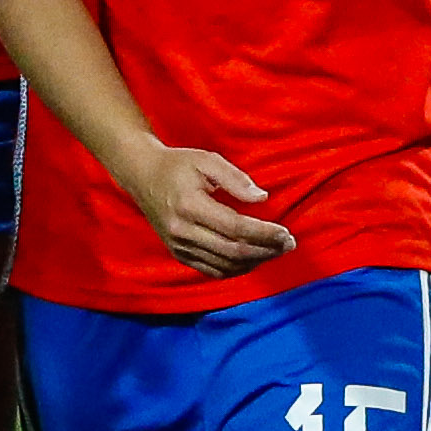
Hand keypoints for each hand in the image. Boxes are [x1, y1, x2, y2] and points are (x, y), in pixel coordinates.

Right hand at [115, 134, 291, 276]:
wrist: (141, 175)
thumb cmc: (178, 164)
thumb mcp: (207, 160)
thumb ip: (236, 179)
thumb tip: (262, 198)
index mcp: (189, 206)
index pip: (235, 228)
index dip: (265, 233)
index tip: (286, 233)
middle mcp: (182, 231)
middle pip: (233, 251)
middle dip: (266, 250)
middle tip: (289, 244)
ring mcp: (179, 246)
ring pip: (224, 265)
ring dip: (254, 262)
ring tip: (275, 251)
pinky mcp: (178, 254)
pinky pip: (212, 270)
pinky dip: (236, 268)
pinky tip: (253, 258)